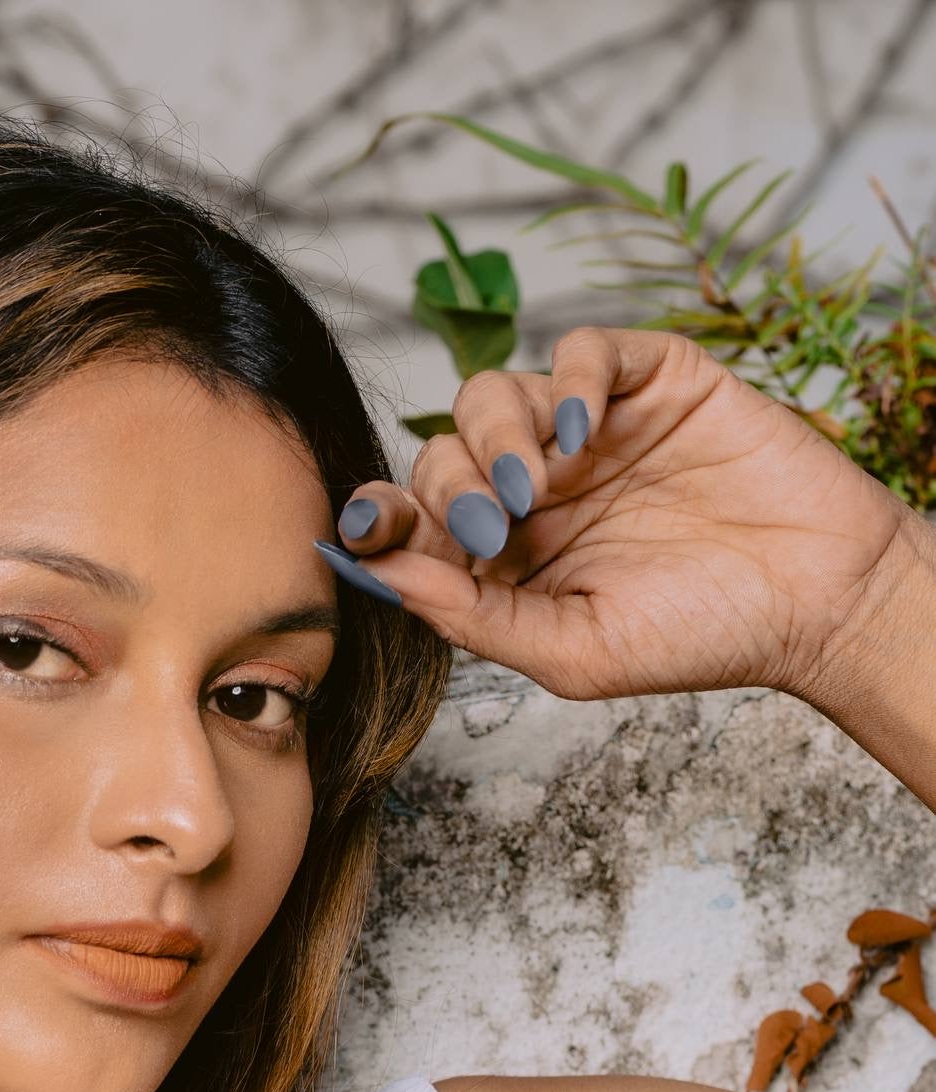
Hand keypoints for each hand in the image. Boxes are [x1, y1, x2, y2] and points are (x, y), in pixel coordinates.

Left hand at [325, 326, 920, 708]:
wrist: (813, 600)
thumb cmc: (697, 638)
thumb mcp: (569, 650)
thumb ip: (471, 614)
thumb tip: (377, 574)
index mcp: (505, 556)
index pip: (415, 520)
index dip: (381, 517)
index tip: (367, 530)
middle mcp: (533, 487)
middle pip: (442, 452)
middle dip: (452, 486)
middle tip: (500, 528)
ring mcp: (587, 430)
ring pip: (492, 396)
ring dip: (496, 436)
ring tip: (539, 487)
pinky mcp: (648, 380)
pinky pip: (582, 350)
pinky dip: (568, 379)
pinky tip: (584, 433)